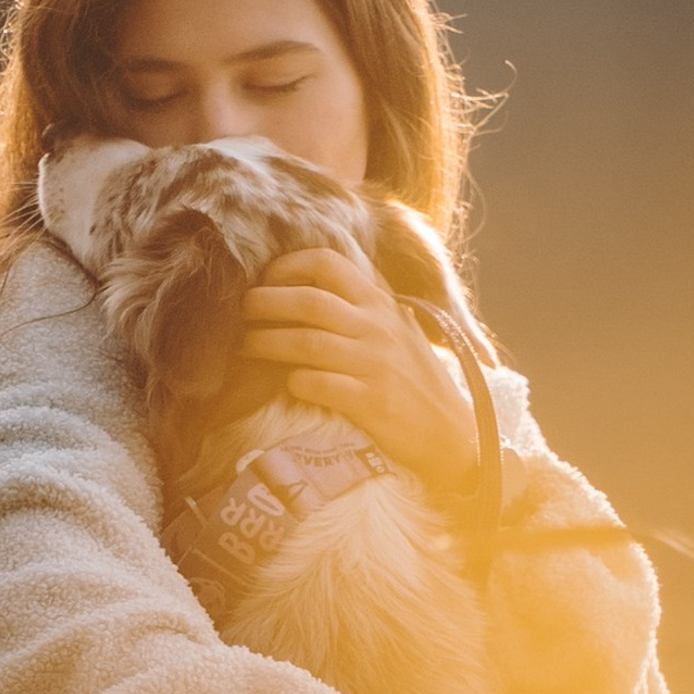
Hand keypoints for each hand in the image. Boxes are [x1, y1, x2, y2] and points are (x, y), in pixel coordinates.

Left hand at [240, 249, 479, 493]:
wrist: (452, 430)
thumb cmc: (414, 377)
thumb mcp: (398, 326)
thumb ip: (363, 302)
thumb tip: (316, 279)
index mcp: (379, 303)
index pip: (327, 263)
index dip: (286, 267)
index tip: (265, 280)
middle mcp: (376, 327)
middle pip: (308, 300)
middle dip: (264, 303)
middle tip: (241, 312)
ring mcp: (374, 364)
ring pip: (306, 341)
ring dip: (266, 342)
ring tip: (245, 347)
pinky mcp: (370, 402)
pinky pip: (318, 384)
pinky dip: (295, 381)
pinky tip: (287, 383)